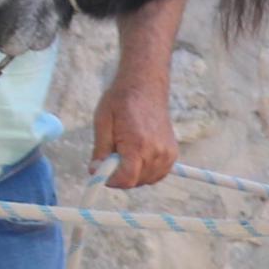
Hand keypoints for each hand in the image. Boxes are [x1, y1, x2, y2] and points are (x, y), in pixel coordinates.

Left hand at [90, 60, 180, 190]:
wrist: (145, 86)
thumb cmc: (121, 101)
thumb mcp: (103, 122)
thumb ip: (100, 150)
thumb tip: (95, 172)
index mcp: (138, 145)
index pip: (126, 180)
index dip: (111, 180)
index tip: (102, 172)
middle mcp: (156, 152)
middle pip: (135, 182)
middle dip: (120, 175)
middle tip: (112, 157)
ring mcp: (167, 154)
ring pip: (146, 180)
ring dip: (133, 173)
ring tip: (126, 152)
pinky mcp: (172, 153)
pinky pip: (157, 174)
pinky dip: (146, 171)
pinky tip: (137, 155)